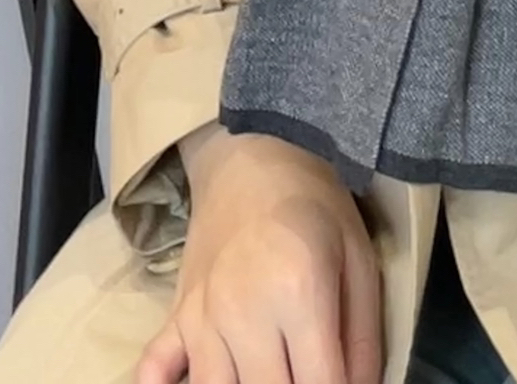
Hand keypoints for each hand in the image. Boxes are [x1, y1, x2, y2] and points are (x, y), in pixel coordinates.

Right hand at [137, 124, 382, 383]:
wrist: (255, 156)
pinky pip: (153, 370)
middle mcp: (242, 312)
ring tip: (269, 373)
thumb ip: (363, 341)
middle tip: (307, 371)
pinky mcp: (176, 316)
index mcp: (298, 294)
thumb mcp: (359, 263)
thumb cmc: (316, 207)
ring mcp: (201, 316)